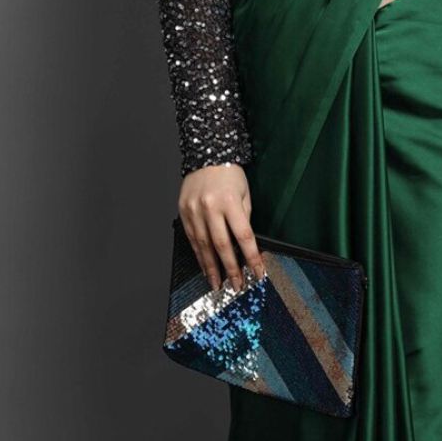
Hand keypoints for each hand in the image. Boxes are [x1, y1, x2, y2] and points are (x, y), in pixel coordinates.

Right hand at [178, 163, 264, 292]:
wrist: (206, 155)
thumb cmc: (229, 174)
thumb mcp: (244, 193)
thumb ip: (244, 218)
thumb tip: (245, 246)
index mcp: (230, 202)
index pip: (244, 236)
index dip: (252, 258)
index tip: (257, 273)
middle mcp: (210, 207)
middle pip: (222, 245)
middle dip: (230, 269)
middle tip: (236, 286)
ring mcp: (194, 211)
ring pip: (203, 246)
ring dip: (211, 267)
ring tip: (217, 283)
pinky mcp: (183, 212)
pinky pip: (192, 239)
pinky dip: (199, 255)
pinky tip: (204, 267)